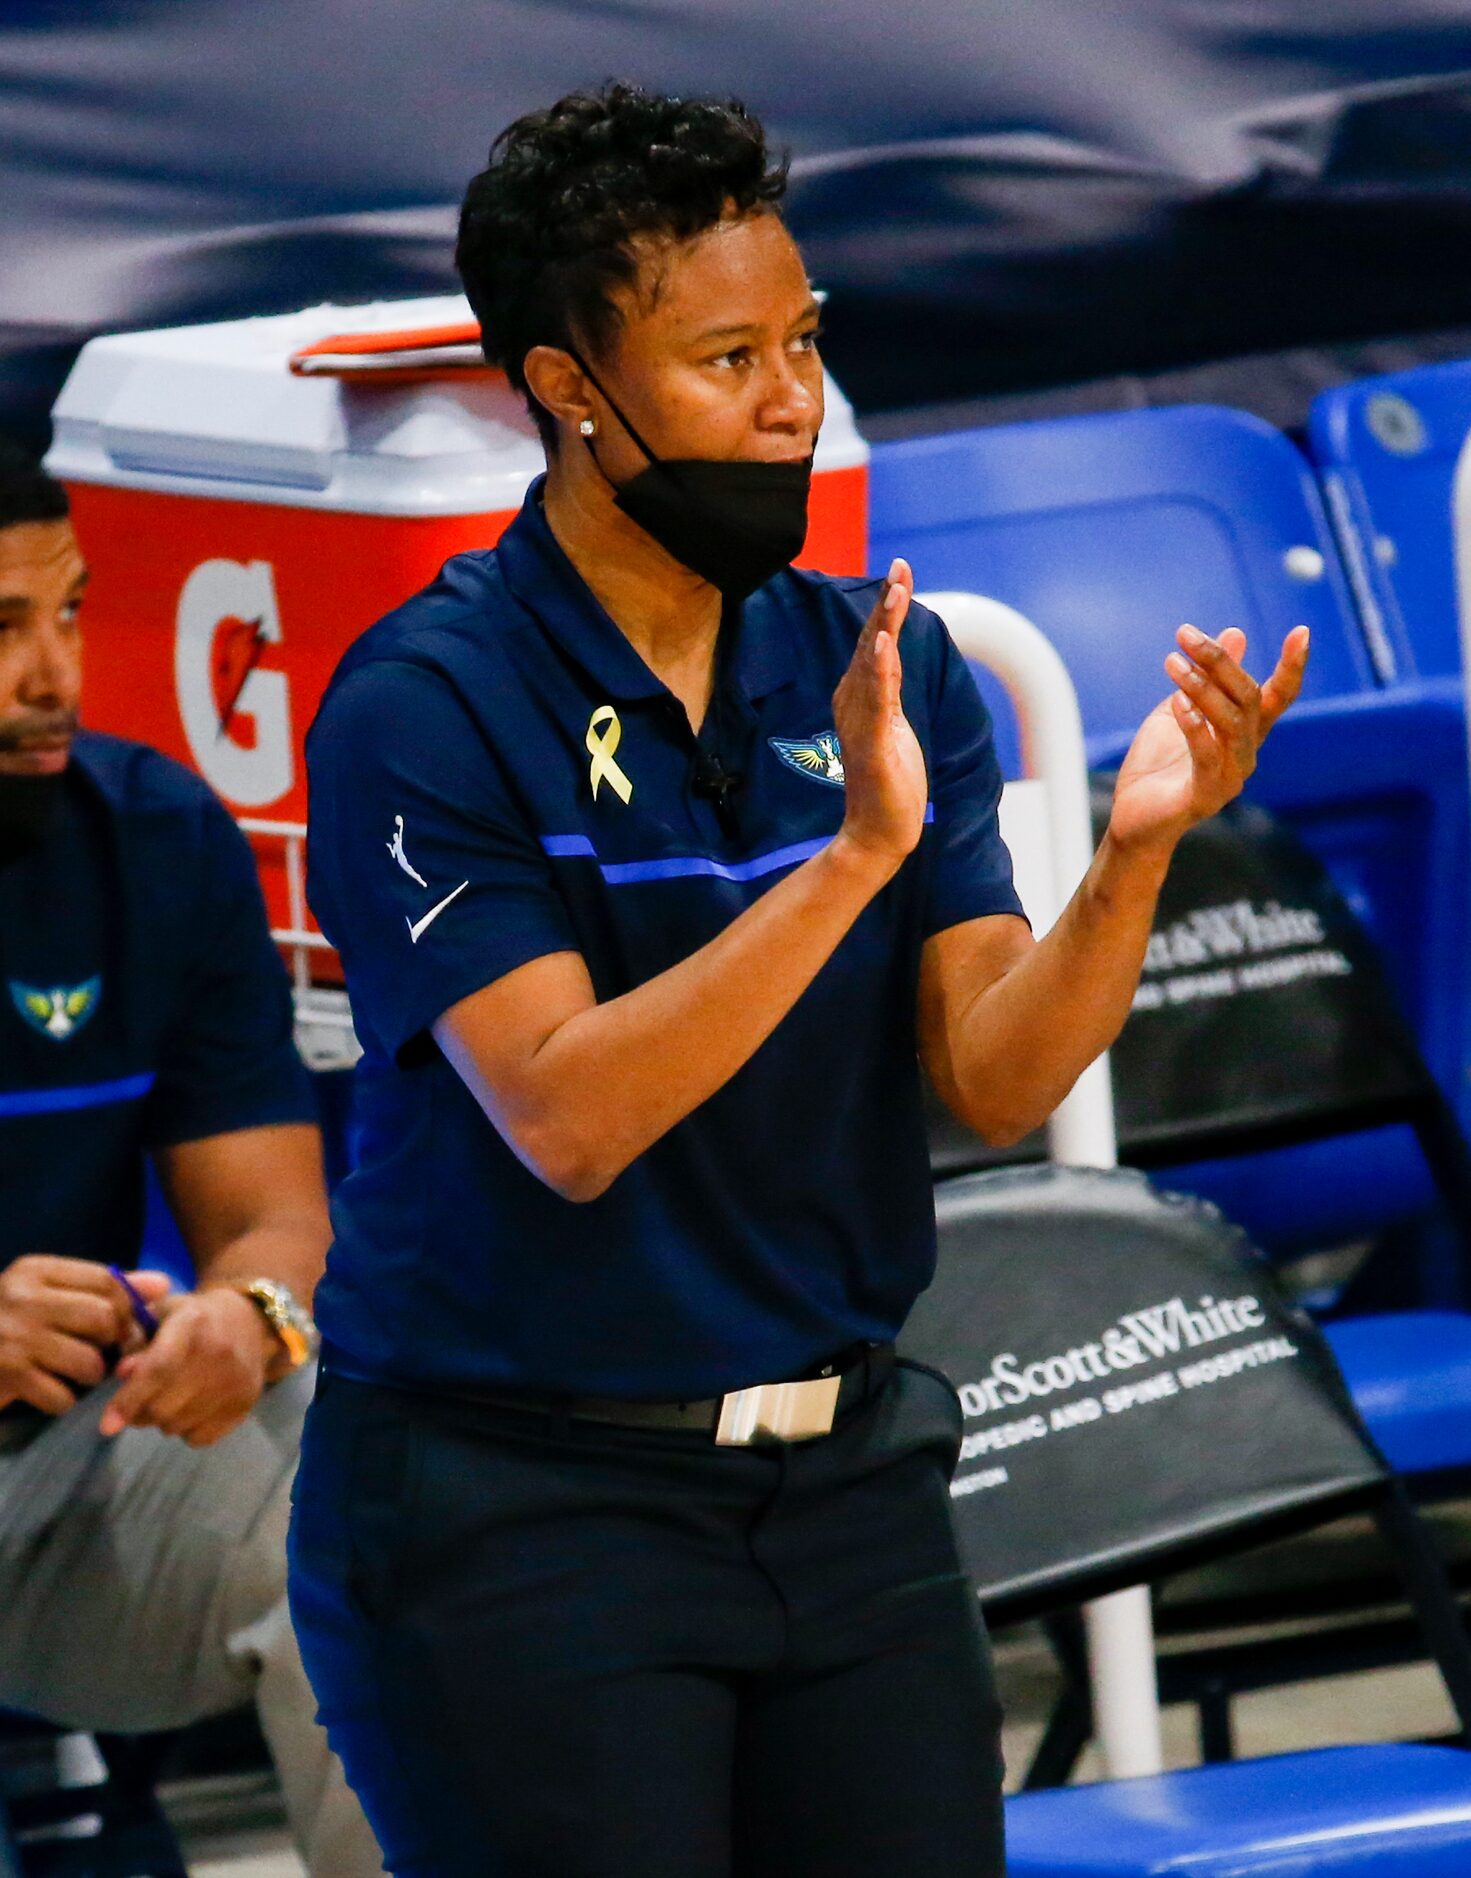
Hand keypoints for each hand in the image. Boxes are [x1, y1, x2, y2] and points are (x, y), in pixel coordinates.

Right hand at [0, 1255, 171, 1416]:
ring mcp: (13, 1339)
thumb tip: (163, 1284)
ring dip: (91, 1375)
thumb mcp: (48, 1294)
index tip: (129, 1323)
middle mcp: (22, 1298)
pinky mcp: (7, 1378)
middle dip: (114, 1342)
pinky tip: (50, 1391)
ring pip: (90, 1362)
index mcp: (34, 1270)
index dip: (130, 1306)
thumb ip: (105, 1287)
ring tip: (77, 1372)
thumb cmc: (9, 1324)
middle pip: (104, 1319)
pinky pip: (64, 1397)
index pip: (107, 1280)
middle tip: (107, 1352)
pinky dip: (64, 1401)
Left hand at [99, 1286, 276, 1445]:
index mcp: (192, 1323)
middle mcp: (218, 1353)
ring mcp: (236, 1381)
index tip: (107, 1425)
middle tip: (139, 1401)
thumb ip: (135, 1342)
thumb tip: (122, 1375)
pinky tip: (192, 1407)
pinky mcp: (246, 1403)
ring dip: (162, 1420)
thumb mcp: (160, 1315)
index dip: (130, 1399)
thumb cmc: (193, 1318)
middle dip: (139, 1411)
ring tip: (170, 1399)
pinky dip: (186, 1430)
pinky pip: (198, 1438)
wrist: (250, 1321)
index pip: (158, 1369)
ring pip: (176, 1426)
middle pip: (162, 1407)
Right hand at [831, 557, 928, 872]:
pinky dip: (878, 670)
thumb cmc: (887, 782)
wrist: (878, 833)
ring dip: (885, 625)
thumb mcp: (891, 724)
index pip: (876, 641)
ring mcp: (861, 722)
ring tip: (895, 590)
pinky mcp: (871, 744)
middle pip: (873, 642)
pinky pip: (876, 701)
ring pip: (874, 664)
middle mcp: (854, 702)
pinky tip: (884, 643)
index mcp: (860, 696)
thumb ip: (886, 688)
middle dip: (888, 603)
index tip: (900, 569)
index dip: (888, 605)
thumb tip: (887, 651)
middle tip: (900, 565)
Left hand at [1109, 624, 1309, 854]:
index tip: (1302, 631)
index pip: (1278, 696)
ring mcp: (1230, 777)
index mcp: (1245, 732)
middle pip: (1249, 698)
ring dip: (1202, 688)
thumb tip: (1235, 632)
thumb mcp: (1180, 710)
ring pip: (1231, 723)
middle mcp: (1246, 753)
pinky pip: (1208, 755)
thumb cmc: (1158, 764)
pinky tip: (1176, 702)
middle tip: (1185, 634)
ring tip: (1173, 663)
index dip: (1292, 666)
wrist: (1133, 819)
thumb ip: (1207, 678)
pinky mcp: (1206, 796)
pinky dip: (1194, 725)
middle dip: (1220, 661)